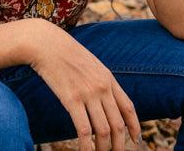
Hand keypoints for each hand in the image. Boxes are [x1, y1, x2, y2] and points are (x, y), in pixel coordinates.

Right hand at [28, 20, 141, 150]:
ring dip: (104, 149)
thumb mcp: (90, 64)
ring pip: (104, 131)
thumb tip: (105, 101)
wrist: (47, 44)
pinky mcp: (71, 99)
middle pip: (118, 124)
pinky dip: (86, 146)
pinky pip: (84, 131)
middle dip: (119, 145)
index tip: (136, 140)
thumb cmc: (66, 54)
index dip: (134, 126)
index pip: (128, 107)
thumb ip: (100, 81)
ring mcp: (88, 93)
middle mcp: (102, 87)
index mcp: (108, 78)